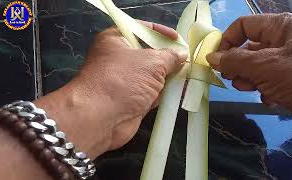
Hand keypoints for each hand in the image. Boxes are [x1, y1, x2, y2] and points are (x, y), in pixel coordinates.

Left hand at [35, 22, 186, 157]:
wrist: (101, 118)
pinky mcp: (131, 100)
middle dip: (168, 57)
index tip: (177, 39)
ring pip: (151, 75)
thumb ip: (170, 56)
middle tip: (188, 58)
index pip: (140, 30)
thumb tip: (182, 55)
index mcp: (116, 40)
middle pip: (148, 54)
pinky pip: (152, 92)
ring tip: (191, 74)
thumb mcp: (151, 62)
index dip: (160, 32)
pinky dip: (165, 92)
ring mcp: (125, 81)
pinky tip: (182, 91)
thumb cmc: (123, 80)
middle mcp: (118, 59)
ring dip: (169, 76)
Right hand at [206, 13, 291, 124]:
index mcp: (281, 28)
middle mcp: (285, 42)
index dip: (226, 40)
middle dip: (238, 65)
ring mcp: (290, 62)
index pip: (244, 26)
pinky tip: (270, 99)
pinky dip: (265, 90)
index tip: (214, 59)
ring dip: (250, 80)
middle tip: (234, 79)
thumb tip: (211, 57)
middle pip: (249, 48)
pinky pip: (271, 81)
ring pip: (258, 68)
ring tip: (252, 89)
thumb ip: (235, 60)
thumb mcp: (266, 65)